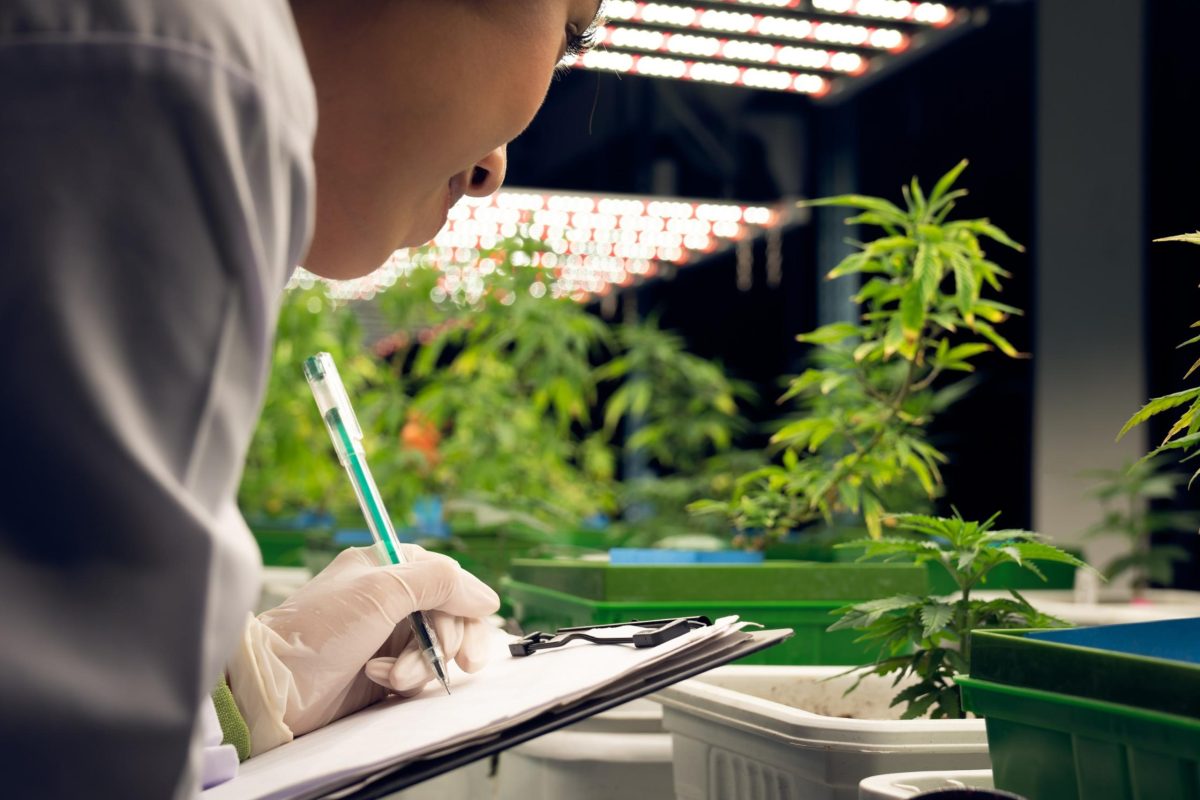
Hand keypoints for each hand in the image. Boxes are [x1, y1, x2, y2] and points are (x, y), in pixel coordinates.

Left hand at [228, 545, 499, 753]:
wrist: (276, 684)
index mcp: (390, 566)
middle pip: (450, 618)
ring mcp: (386, 636)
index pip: (449, 582)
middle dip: (446, 643)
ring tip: (391, 676)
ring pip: (436, 651)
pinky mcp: (381, 672)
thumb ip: (441, 583)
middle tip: (448, 662)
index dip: (466, 610)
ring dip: (421, 666)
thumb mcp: (384, 590)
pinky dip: (404, 681)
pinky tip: (380, 682)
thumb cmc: (321, 629)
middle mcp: (391, 598)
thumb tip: (487, 597)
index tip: (470, 637)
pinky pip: (418, 677)